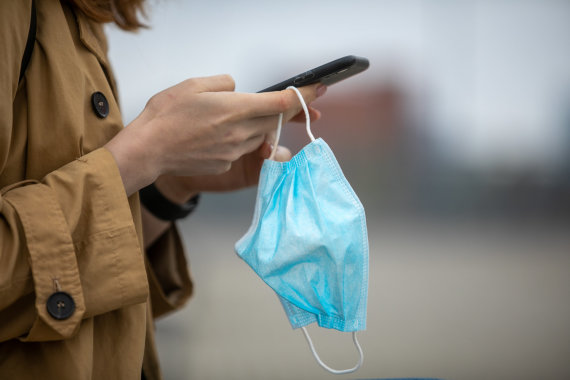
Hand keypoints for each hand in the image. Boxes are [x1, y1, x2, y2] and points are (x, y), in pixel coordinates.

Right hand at [105, 75, 323, 195]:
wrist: (148, 150)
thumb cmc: (166, 114)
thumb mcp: (193, 85)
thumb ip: (223, 84)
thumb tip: (237, 89)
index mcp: (235, 108)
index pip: (280, 102)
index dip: (303, 95)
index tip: (319, 89)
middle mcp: (241, 132)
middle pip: (275, 120)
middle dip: (289, 111)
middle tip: (302, 103)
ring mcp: (234, 151)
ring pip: (260, 135)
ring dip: (260, 126)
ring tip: (236, 118)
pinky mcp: (227, 164)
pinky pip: (241, 148)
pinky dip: (239, 140)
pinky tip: (216, 135)